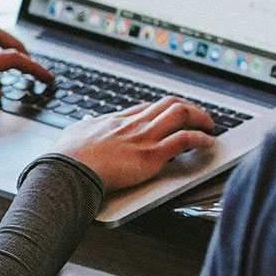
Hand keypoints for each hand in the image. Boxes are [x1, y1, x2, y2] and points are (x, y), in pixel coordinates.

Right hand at [56, 96, 216, 191]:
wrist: (67, 171)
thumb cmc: (65, 158)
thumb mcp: (73, 134)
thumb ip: (84, 127)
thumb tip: (86, 122)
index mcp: (116, 120)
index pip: (147, 107)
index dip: (164, 109)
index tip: (173, 112)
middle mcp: (134, 124)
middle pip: (169, 104)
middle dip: (188, 107)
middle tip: (199, 115)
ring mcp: (145, 137)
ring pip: (181, 114)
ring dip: (200, 117)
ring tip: (210, 124)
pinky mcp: (152, 155)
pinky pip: (185, 140)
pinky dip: (201, 138)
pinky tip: (209, 141)